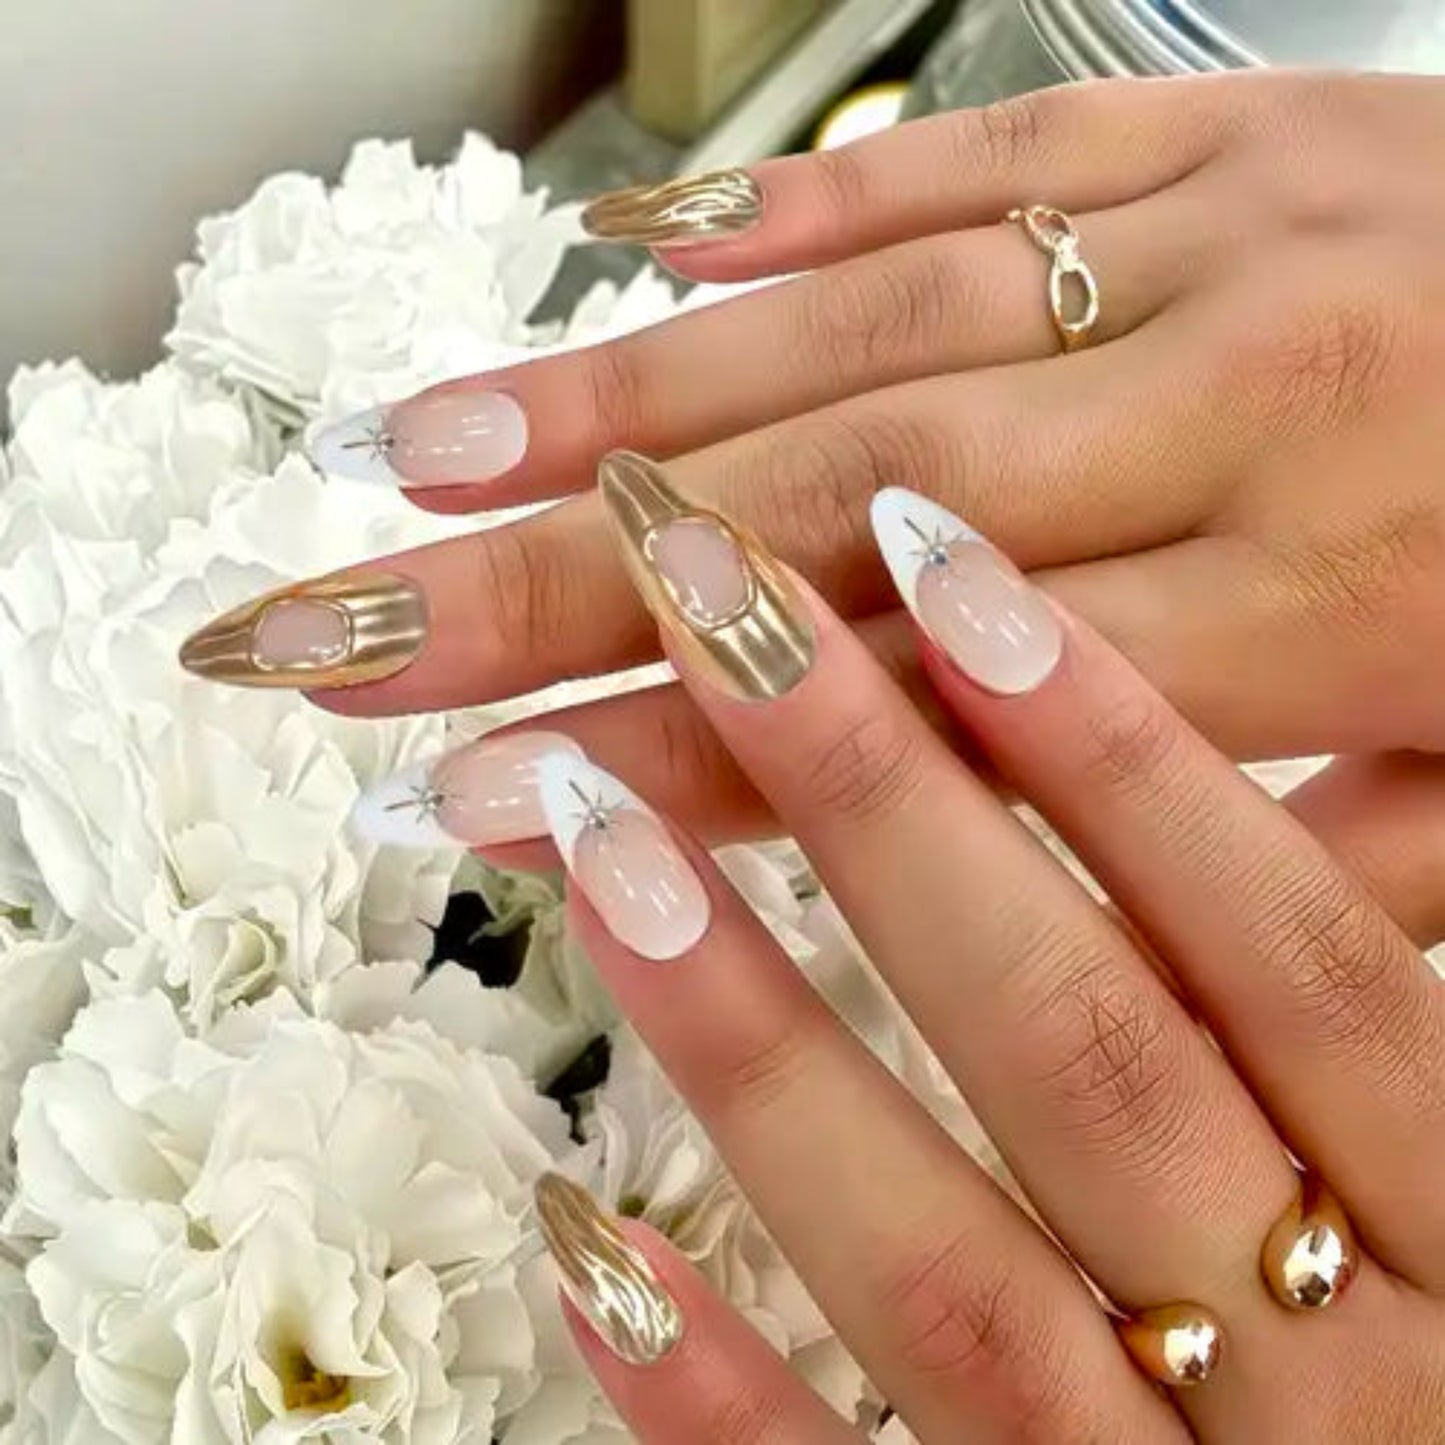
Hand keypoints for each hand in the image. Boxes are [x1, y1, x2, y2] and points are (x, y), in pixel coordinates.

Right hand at [181, 69, 1444, 844]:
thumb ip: (1232, 878)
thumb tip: (973, 917)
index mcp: (1318, 610)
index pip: (913, 716)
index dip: (674, 765)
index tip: (474, 797)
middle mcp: (1244, 407)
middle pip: (818, 514)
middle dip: (545, 580)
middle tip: (341, 621)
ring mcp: (1228, 242)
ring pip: (857, 329)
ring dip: (615, 399)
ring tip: (422, 454)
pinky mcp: (1234, 131)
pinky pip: (989, 151)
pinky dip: (805, 208)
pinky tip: (649, 249)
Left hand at [523, 465, 1443, 1441]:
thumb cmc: (1431, 1374)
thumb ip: (1369, 1047)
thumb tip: (1267, 822)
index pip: (1300, 961)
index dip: (1128, 755)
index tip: (946, 565)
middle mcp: (1334, 1379)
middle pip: (1094, 1058)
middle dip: (890, 812)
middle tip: (716, 615)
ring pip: (948, 1268)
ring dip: (761, 1047)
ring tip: (600, 843)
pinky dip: (719, 1389)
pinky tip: (586, 1239)